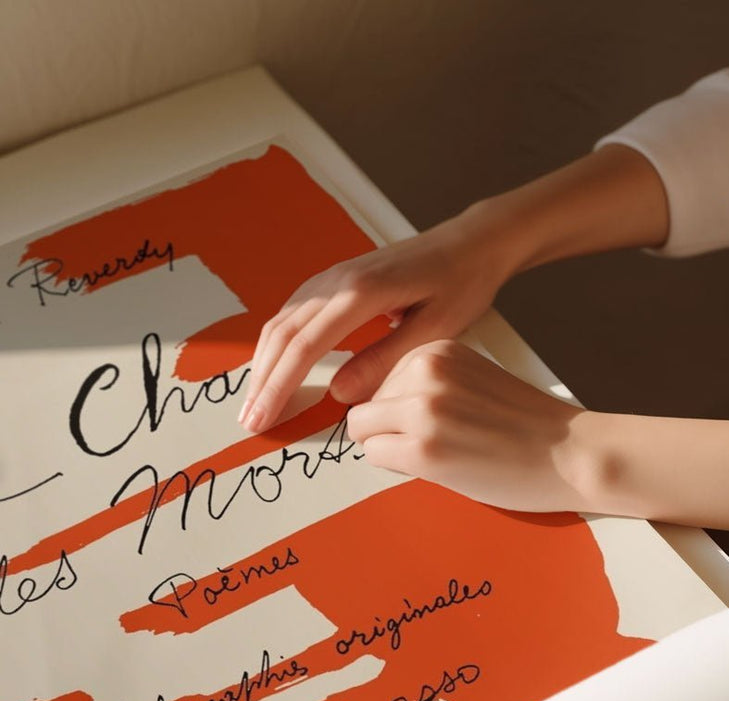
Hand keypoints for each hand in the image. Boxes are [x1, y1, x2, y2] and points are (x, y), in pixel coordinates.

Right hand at [239, 212, 511, 433]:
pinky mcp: (337, 279)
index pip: (305, 346)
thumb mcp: (434, 330)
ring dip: (265, 363)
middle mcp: (338, 280)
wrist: (470, 243)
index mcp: (361, 293)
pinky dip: (278, 342)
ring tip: (256, 401)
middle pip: (284, 335)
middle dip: (263, 381)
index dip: (280, 386)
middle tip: (250, 421)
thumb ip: (385, 360)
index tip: (265, 418)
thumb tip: (339, 394)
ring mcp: (333, 276)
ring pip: (283, 321)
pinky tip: (274, 365)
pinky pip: (295, 312)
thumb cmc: (460, 284)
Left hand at [346, 340, 591, 511]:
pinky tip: (440, 466)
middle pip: (366, 404)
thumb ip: (429, 382)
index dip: (398, 407)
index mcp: (438, 349)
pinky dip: (398, 466)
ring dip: (392, 447)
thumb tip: (378, 405)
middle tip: (438, 442)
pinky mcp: (423, 449)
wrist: (571, 453)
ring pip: (363, 430)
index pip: (380, 376)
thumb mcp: (472, 380)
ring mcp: (422, 409)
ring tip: (441, 452)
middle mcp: (426, 370)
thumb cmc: (528, 425)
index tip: (432, 420)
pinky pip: (375, 456)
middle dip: (390, 427)